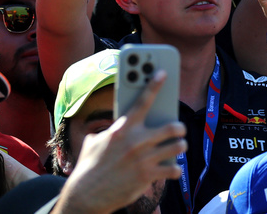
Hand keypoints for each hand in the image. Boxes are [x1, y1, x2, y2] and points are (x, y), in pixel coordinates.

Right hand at [55, 71, 185, 213]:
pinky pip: (173, 169)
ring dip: (179, 147)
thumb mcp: (96, 141)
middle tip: (178, 129)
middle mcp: (136, 141)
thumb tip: (118, 126)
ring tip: (177, 147)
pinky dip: (175, 169)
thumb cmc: (90, 166)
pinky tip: (172, 169)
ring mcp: (144, 159)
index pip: (142, 101)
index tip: (162, 73)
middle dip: (178, 127)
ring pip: (177, 147)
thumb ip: (111, 131)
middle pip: (172, 126)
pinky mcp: (148, 176)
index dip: (154, 84)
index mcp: (123, 128)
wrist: (87, 193)